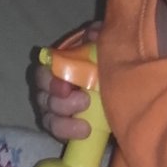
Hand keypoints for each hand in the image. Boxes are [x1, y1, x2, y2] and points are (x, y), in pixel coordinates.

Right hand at [32, 22, 101, 141]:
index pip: (44, 71)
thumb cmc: (107, 68)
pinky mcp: (62, 129)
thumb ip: (98, 37)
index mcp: (59, 68)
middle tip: (83, 102)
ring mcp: (54, 111)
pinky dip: (68, 133)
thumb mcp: (104, 50)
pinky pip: (56, 132)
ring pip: (48, 116)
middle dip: (59, 102)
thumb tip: (92, 33)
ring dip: (64, 121)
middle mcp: (51, 89)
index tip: (66, 87)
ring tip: (86, 124)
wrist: (124, 95)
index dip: (50, 79)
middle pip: (42, 95)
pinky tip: (85, 132)